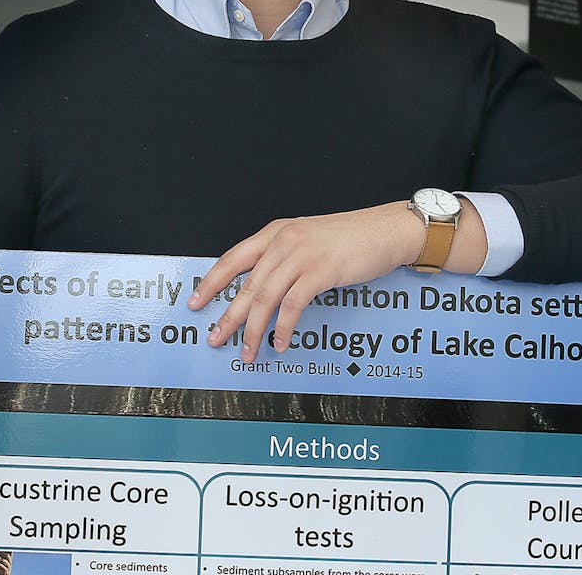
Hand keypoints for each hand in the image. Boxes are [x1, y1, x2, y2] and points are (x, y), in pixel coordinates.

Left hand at [189, 202, 422, 362]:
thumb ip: (284, 257)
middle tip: (216, 338)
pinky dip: (283, 328)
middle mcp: (284, 241)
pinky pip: (293, 306)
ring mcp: (301, 255)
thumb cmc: (351, 237)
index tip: (195, 302)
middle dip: (228, 316)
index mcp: (276, 232)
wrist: (386, 230)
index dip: (211, 282)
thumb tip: (262, 287)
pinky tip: (280, 343)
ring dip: (253, 330)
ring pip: (265, 298)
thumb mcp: (308, 239)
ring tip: (247, 351)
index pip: (233, 258)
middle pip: (246, 284)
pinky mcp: (320, 271)